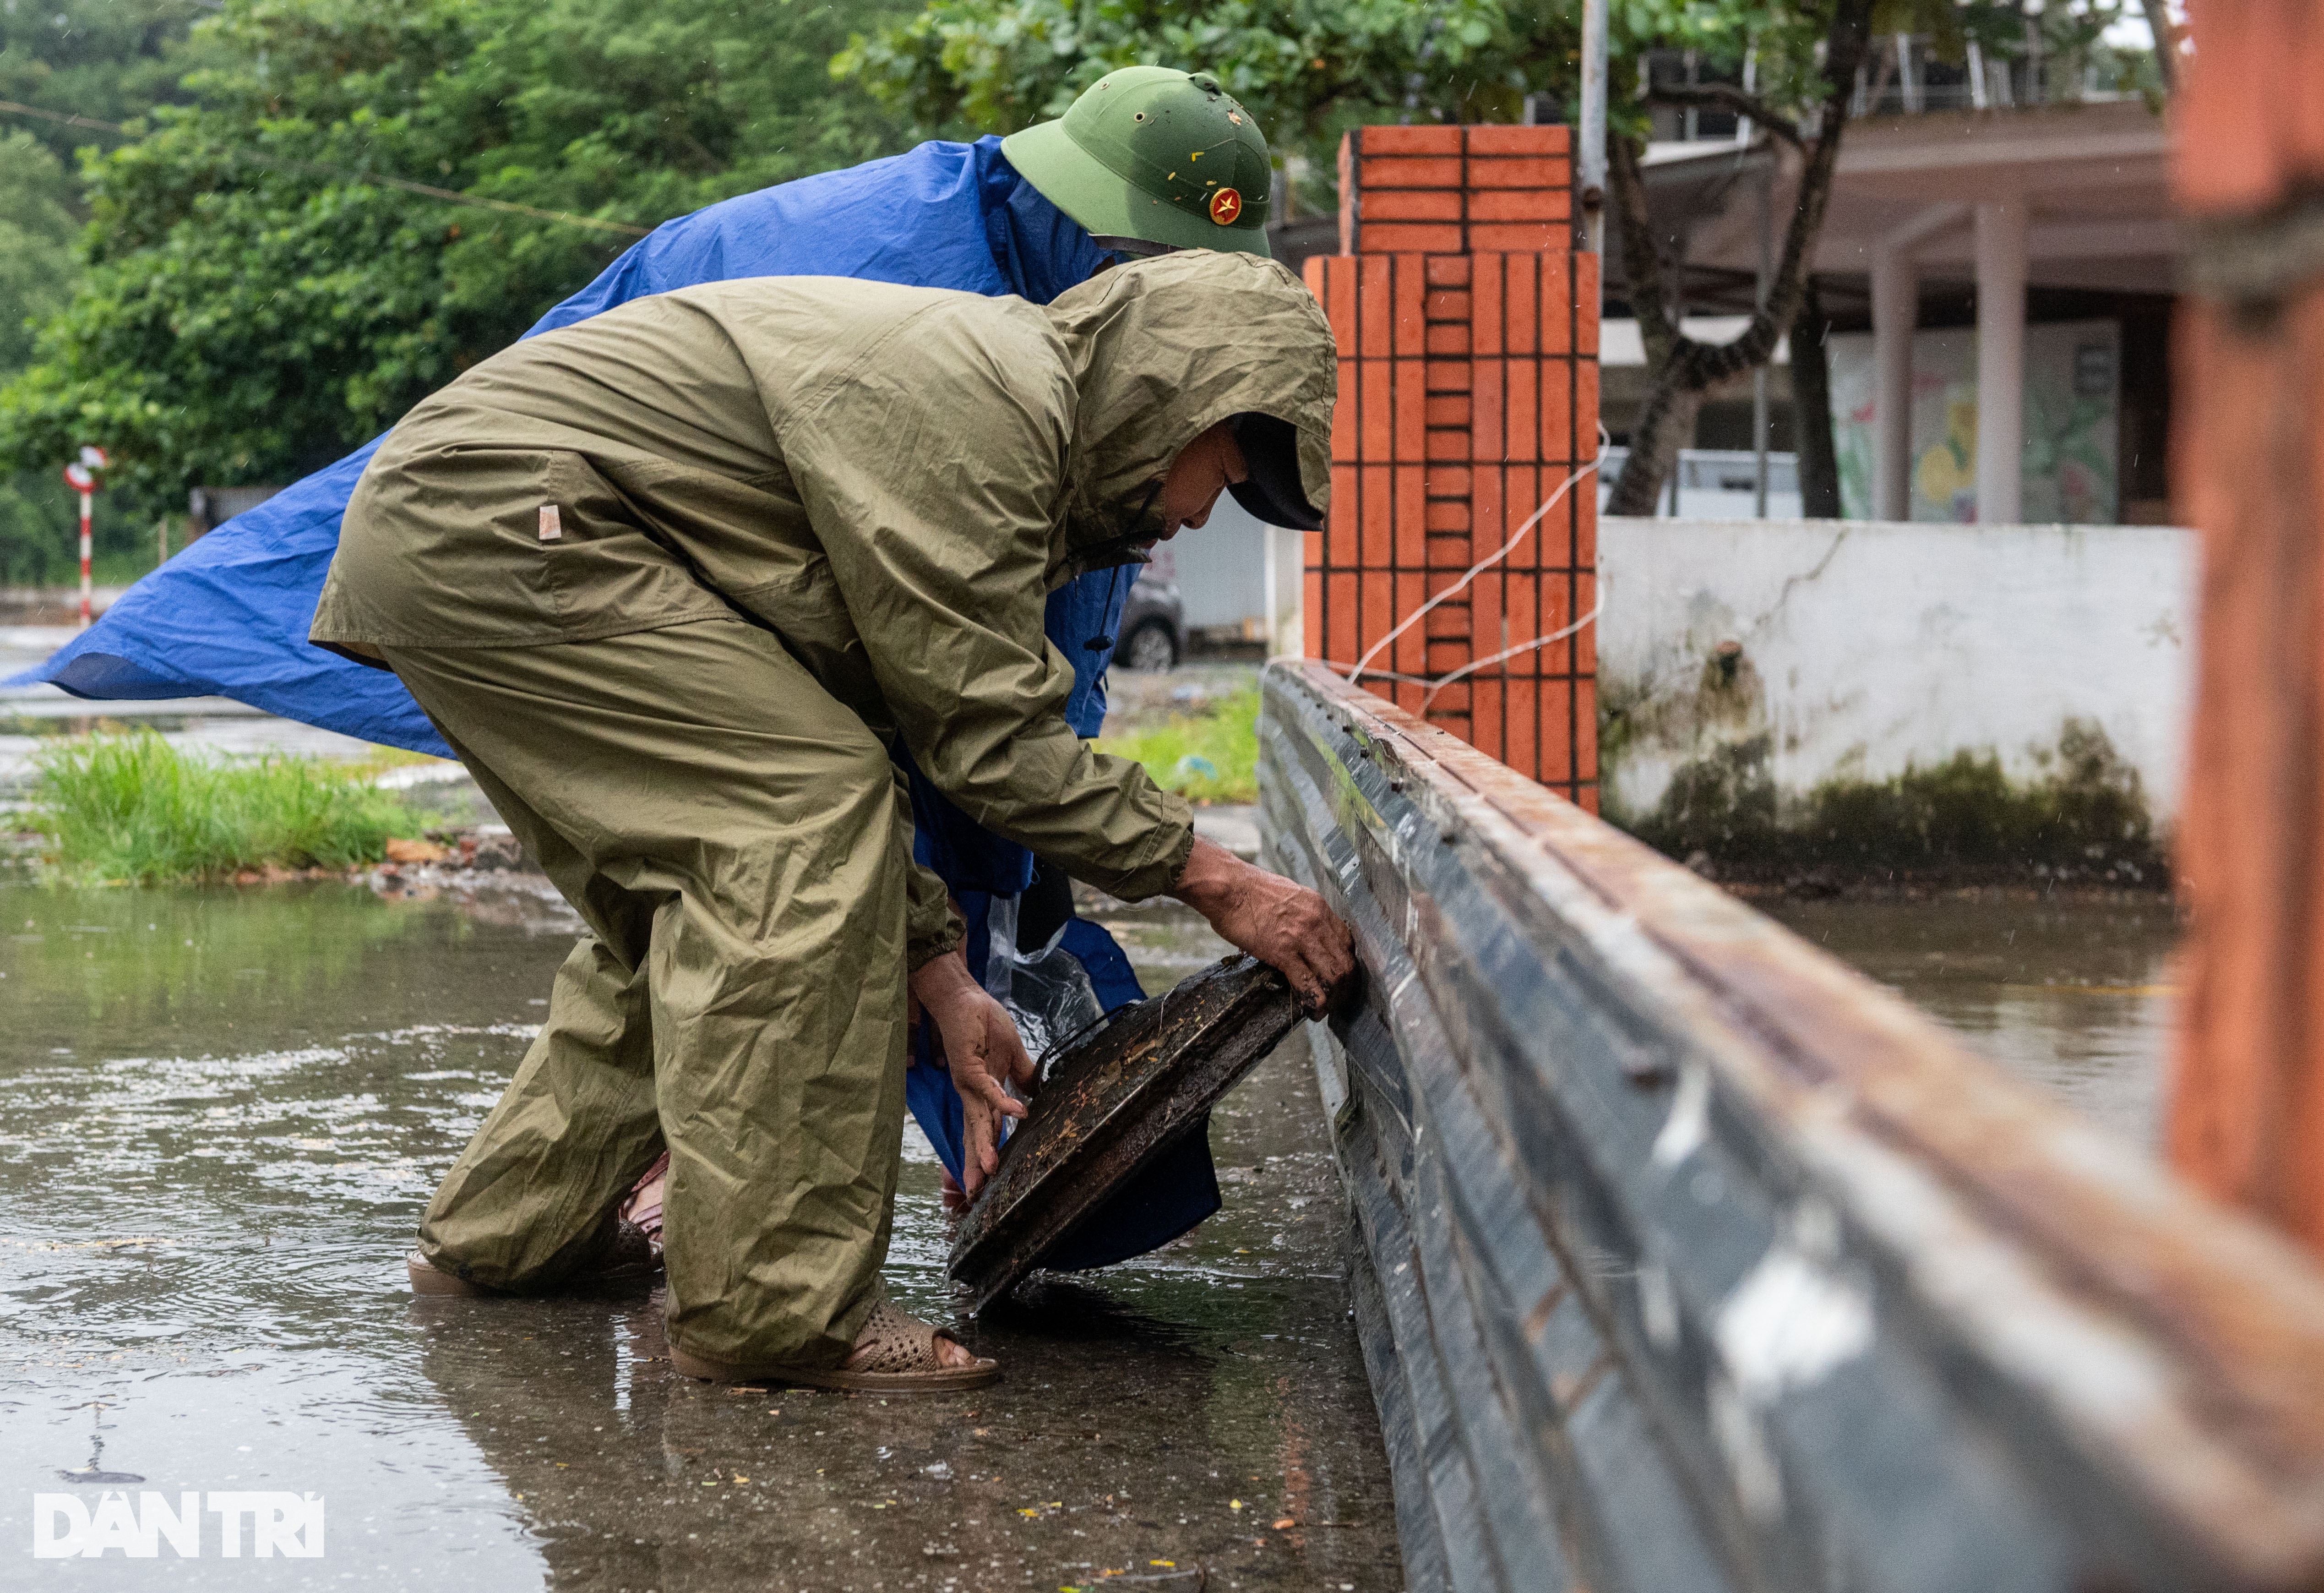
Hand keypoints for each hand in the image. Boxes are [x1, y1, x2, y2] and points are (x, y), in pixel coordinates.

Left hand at [909, 950, 1036, 1196]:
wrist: (963, 997)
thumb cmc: (983, 1022)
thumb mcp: (1012, 1054)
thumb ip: (1023, 1076)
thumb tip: (1036, 1096)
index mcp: (982, 1094)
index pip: (985, 1129)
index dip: (984, 1154)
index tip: (985, 1182)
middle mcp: (972, 1094)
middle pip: (977, 1133)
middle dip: (977, 1163)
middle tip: (977, 1193)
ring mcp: (970, 1082)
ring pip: (980, 1119)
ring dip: (987, 1143)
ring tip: (993, 1168)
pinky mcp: (971, 1065)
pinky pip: (990, 1088)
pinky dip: (1004, 1101)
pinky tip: (1020, 1114)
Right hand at [1169, 836, 1355, 1013]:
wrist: (1227, 886)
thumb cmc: (1247, 889)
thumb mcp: (1286, 896)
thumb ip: (1299, 915)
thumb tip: (1298, 934)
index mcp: (1317, 907)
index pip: (1346, 940)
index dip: (1346, 963)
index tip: (1339, 975)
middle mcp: (1316, 921)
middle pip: (1345, 961)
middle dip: (1345, 986)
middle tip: (1337, 999)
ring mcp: (1301, 937)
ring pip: (1333, 975)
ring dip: (1332, 997)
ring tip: (1324, 1009)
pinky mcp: (1282, 952)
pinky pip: (1307, 983)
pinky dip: (1313, 1000)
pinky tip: (1311, 1010)